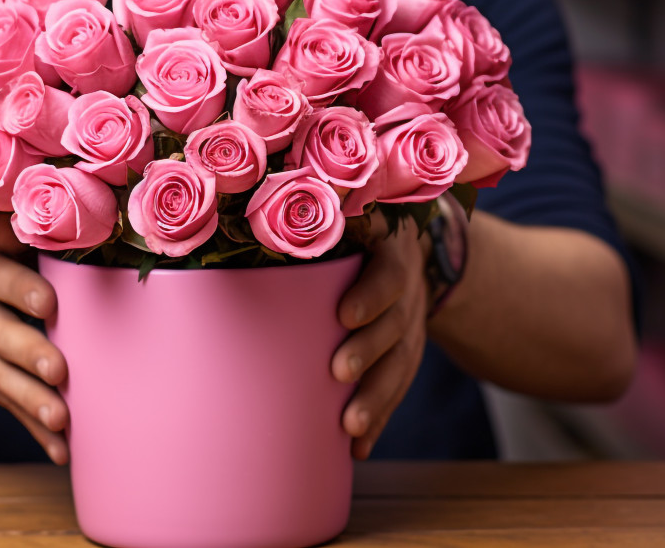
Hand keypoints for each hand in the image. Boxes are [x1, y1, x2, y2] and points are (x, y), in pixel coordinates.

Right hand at [0, 213, 69, 463]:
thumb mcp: (2, 241)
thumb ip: (29, 228)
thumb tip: (74, 205)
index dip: (21, 289)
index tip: (50, 302)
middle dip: (28, 352)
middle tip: (59, 369)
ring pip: (0, 377)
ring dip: (32, 400)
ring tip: (61, 418)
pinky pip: (9, 407)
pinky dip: (35, 430)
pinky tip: (62, 450)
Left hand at [331, 212, 429, 459]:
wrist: (409, 250)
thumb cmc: (357, 232)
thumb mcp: (352, 217)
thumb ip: (315, 220)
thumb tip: (253, 217)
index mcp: (392, 253)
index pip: (389, 274)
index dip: (371, 295)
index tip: (344, 315)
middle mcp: (408, 294)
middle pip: (395, 326)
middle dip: (368, 352)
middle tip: (338, 373)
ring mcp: (412, 328)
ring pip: (400, 366)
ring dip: (377, 398)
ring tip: (350, 427)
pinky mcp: (407, 356)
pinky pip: (397, 390)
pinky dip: (380, 420)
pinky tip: (358, 448)